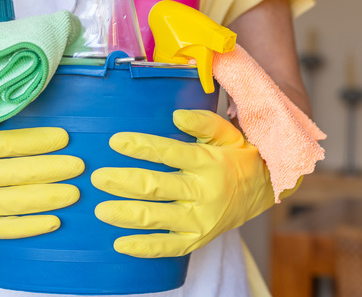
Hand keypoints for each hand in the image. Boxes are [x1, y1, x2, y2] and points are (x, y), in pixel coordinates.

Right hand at [0, 109, 83, 238]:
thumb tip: (5, 103)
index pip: (5, 145)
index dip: (37, 142)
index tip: (64, 137)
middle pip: (14, 175)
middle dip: (50, 170)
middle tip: (79, 166)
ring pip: (13, 203)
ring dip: (47, 198)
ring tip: (74, 192)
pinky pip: (2, 229)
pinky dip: (29, 227)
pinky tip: (53, 221)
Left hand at [91, 109, 279, 256]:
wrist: (264, 192)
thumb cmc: (237, 157)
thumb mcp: (228, 134)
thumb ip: (204, 122)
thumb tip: (176, 115)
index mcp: (209, 163)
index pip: (170, 152)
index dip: (141, 146)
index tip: (115, 141)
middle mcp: (204, 193)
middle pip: (156, 187)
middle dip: (123, 182)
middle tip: (97, 178)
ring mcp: (200, 220)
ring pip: (157, 218)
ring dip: (126, 214)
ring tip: (100, 209)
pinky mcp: (198, 239)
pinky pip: (168, 247)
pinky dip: (144, 247)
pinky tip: (120, 244)